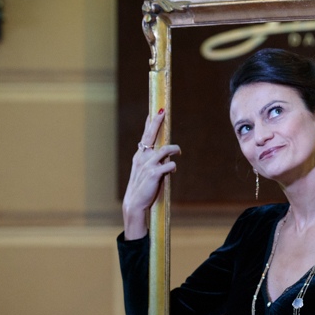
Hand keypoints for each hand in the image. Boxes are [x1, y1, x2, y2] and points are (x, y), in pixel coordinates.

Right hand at [122, 109, 180, 239]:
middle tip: (162, 111)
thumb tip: (167, 155)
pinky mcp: (153, 174)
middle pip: (150, 135)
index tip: (155, 110)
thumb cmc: (143, 187)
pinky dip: (172, 167)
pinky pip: (168, 165)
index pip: (145, 135)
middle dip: (156, 122)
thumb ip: (154, 161)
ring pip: (164, 150)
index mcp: (140, 155)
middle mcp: (142, 157)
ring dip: (173, 149)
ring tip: (178, 151)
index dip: (150, 122)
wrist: (135, 203)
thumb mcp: (146, 171)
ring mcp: (147, 165)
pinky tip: (172, 170)